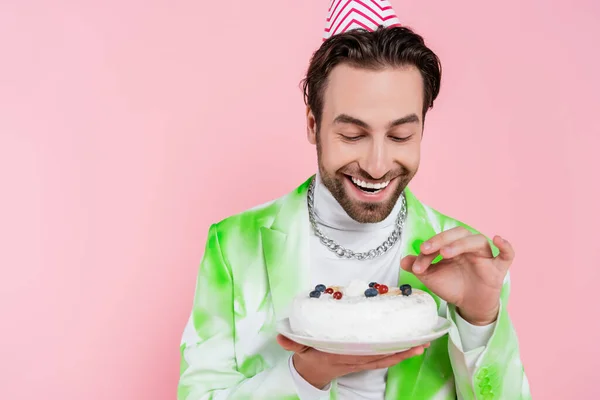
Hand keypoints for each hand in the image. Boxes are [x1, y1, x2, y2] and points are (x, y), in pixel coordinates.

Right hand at [276, 334, 427, 388]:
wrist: (311, 372)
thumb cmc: (308, 355)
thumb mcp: (298, 348)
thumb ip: (291, 341)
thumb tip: (281, 337)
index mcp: (340, 355)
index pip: (363, 353)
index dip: (380, 348)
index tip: (396, 340)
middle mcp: (354, 359)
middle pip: (381, 355)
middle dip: (401, 349)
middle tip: (421, 340)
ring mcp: (361, 361)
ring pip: (386, 357)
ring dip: (405, 351)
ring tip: (423, 343)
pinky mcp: (364, 360)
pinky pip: (384, 358)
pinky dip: (398, 353)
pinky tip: (412, 346)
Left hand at [401, 227, 513, 325]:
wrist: (468, 305)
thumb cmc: (451, 285)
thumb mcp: (431, 277)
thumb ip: (418, 267)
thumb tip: (403, 261)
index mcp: (453, 245)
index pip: (440, 240)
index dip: (427, 251)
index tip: (416, 267)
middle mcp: (469, 247)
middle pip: (459, 233)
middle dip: (441, 239)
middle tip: (426, 250)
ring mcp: (485, 256)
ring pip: (477, 241)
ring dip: (460, 244)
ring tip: (445, 253)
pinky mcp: (498, 269)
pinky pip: (507, 255)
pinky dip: (506, 246)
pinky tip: (498, 239)